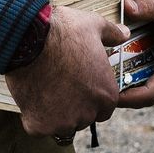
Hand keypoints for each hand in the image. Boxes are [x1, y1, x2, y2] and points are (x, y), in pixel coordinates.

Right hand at [4, 6, 126, 137]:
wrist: (30, 38)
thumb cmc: (63, 32)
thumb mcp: (93, 26)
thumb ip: (112, 34)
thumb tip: (123, 34)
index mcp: (106, 94)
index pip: (103, 107)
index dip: (90, 96)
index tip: (78, 84)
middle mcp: (88, 113)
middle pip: (82, 117)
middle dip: (73, 104)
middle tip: (59, 83)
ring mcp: (63, 122)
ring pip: (61, 124)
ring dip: (53, 111)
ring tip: (44, 86)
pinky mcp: (40, 125)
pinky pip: (37, 126)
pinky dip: (33, 115)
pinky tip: (31, 94)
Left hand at [112, 0, 153, 108]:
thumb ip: (146, 7)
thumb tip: (125, 5)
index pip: (153, 91)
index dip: (129, 97)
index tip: (109, 93)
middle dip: (129, 91)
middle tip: (104, 81)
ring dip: (138, 84)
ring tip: (114, 75)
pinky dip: (148, 77)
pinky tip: (131, 67)